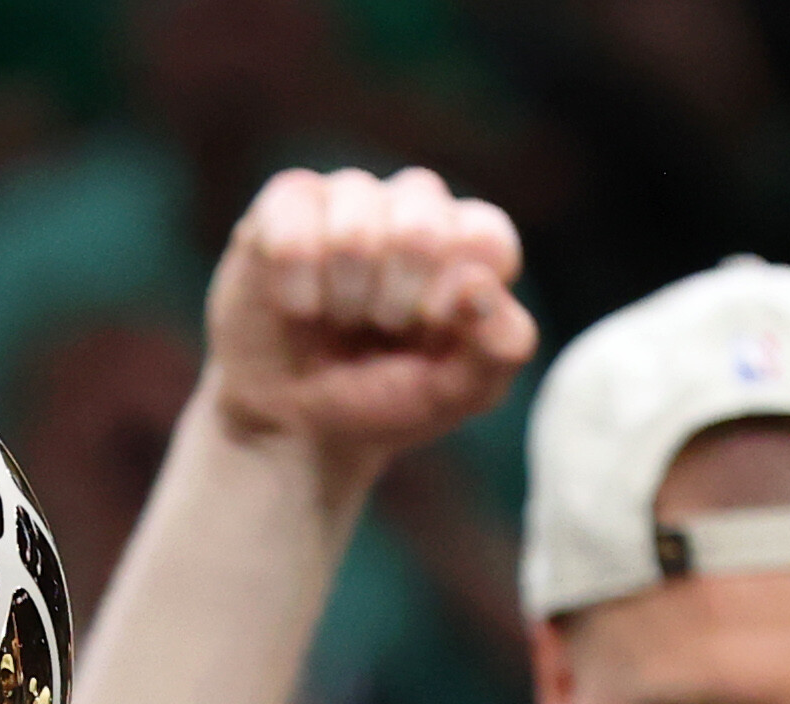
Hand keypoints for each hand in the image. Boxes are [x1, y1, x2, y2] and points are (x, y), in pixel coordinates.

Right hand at [204, 167, 537, 475]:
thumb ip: (498, 348)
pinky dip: (297, 288)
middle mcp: (417, 206)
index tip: (432, 332)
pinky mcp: (290, 201)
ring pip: (355, 230)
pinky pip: (294, 228)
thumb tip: (478, 285)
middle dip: (395, 303)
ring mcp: (353, 196)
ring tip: (339, 318)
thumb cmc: (385, 398)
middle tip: (380, 327)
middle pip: (421, 230)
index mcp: (471, 243)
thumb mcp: (456, 394)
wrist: (297, 422)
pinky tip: (299, 305)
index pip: (486, 239)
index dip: (454, 298)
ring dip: (345, 299)